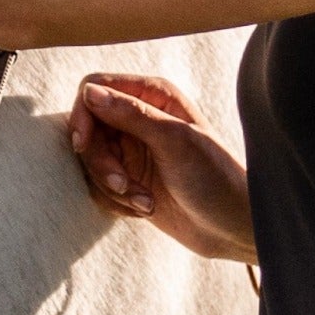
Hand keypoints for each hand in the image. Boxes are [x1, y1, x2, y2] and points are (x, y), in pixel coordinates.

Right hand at [68, 74, 255, 261]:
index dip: (83, 114)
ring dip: (112, 187)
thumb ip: (131, 115)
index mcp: (153, 95)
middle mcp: (139, 117)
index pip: (94, 87)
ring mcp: (132, 150)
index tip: (83, 144)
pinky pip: (98, 187)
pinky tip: (145, 209)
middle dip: (100, 162)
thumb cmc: (215, 177)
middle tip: (123, 185)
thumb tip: (89, 92)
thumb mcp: (174, 141)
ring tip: (145, 202)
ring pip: (90, 161)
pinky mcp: (129, 179)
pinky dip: (116, 202)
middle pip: (87, 129)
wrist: (232, 227)